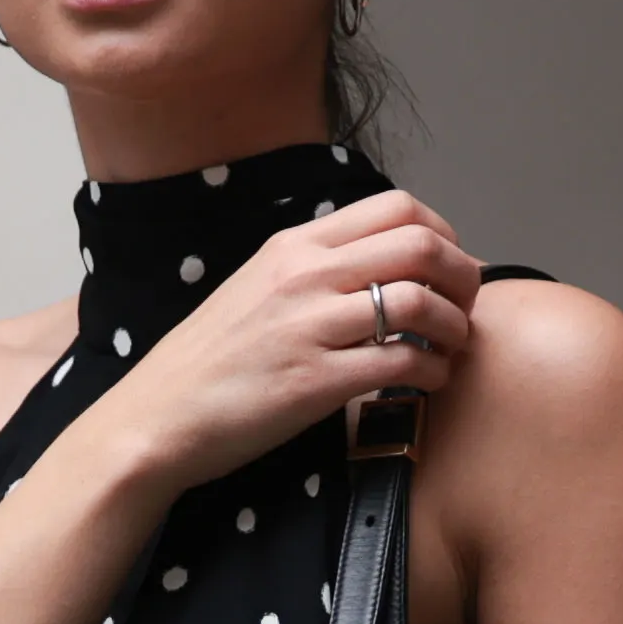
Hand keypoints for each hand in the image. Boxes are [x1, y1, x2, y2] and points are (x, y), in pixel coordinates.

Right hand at [91, 191, 480, 500]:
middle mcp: (305, 275)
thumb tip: (379, 267)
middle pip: (421, 245)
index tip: (450, 266)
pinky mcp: (315, 382)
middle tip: (465, 307)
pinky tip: (430, 382)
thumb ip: (314, 269)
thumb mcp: (257, 287)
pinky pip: (402, 363)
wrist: (157, 416)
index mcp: (295, 245)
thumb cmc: (209, 361)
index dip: (444, 233)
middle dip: (463, 276)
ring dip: (454, 327)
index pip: (397, 207)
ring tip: (451, 349)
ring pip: (420, 302)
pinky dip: (434, 372)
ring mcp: (310, 327)